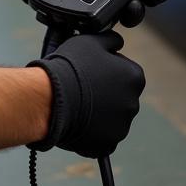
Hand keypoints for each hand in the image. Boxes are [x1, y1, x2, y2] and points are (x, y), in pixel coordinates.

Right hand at [28, 30, 144, 157]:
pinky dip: (92, 132)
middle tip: (83, 87)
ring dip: (99, 112)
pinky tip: (77, 120)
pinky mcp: (106, 145)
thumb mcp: (92, 40)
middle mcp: (133, 104)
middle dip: (105, 92)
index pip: (125, 71)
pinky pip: (101, 137)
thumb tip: (117, 42)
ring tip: (76, 103)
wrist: (51, 98)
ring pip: (110, 118)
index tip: (91, 69)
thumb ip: (111, 40)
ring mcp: (121, 127)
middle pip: (120, 96)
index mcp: (134, 77)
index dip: (107, 68)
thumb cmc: (71, 66)